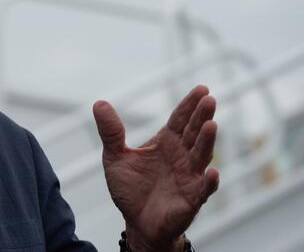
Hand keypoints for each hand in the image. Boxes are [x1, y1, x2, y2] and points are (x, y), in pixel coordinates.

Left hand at [93, 85, 219, 251]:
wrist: (136, 222)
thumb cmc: (130, 188)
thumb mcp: (115, 156)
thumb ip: (111, 131)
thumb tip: (99, 103)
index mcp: (166, 143)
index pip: (180, 120)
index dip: (190, 105)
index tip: (201, 88)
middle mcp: (181, 156)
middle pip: (194, 132)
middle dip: (202, 116)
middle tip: (209, 99)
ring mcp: (189, 177)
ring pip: (201, 156)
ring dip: (207, 141)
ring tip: (211, 125)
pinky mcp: (191, 199)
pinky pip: (203, 190)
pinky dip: (209, 182)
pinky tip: (212, 172)